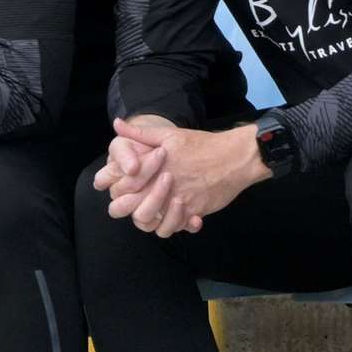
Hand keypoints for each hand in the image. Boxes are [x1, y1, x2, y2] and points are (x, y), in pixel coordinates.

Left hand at [101, 118, 269, 238]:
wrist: (236, 157)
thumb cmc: (202, 145)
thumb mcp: (169, 135)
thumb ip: (140, 133)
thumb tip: (116, 124)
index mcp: (154, 168)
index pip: (125, 187)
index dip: (121, 191)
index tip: (127, 187)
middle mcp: (165, 187)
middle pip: (135, 210)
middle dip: (133, 209)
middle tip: (139, 202)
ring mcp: (180, 201)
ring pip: (154, 225)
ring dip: (153, 220)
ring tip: (157, 209)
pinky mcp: (195, 212)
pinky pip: (177, 227)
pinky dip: (175, 224)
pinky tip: (177, 215)